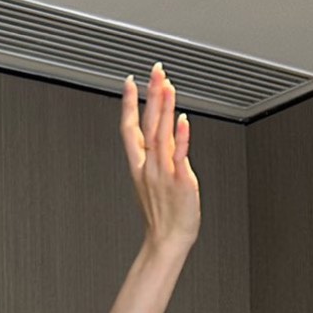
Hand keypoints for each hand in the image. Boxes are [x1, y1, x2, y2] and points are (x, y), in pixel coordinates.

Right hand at [120, 62, 199, 249]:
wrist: (167, 240)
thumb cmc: (163, 215)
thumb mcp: (153, 181)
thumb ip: (159, 156)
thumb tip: (165, 136)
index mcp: (139, 165)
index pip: (130, 128)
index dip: (129, 104)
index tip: (130, 82)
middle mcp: (149, 166)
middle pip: (147, 124)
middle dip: (151, 96)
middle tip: (155, 72)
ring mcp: (163, 172)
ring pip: (161, 134)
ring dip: (164, 108)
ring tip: (166, 86)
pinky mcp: (180, 180)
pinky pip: (179, 155)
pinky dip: (181, 137)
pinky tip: (182, 120)